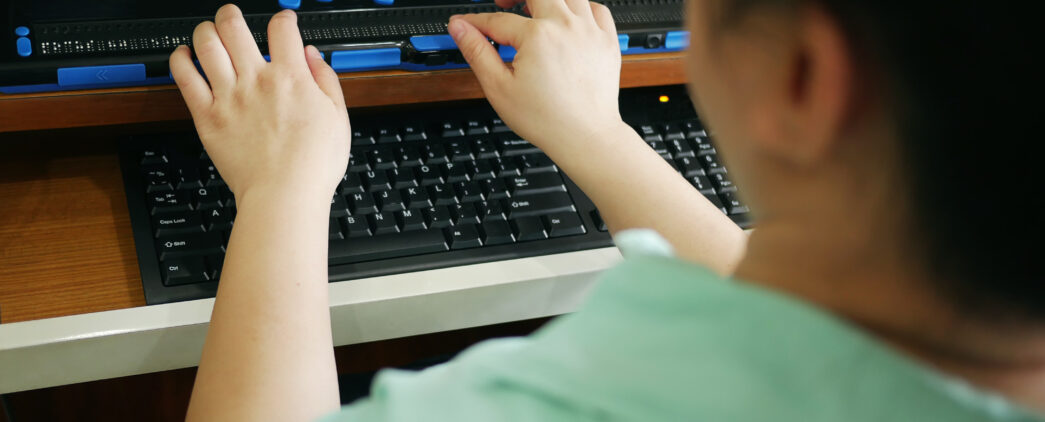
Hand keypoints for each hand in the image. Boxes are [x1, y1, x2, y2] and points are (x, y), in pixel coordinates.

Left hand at [170, 5, 349, 202]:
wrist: (284, 196)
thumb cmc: (312, 165)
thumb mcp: (338, 118)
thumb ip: (326, 80)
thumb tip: (313, 55)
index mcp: (292, 78)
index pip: (283, 28)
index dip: (284, 18)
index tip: (284, 22)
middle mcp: (256, 80)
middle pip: (234, 25)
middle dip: (231, 14)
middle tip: (233, 17)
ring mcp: (229, 97)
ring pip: (206, 44)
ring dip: (205, 30)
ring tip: (208, 32)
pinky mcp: (207, 117)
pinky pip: (184, 77)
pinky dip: (179, 60)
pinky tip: (183, 56)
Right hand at [448, 0, 623, 150]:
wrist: (586, 137)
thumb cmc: (547, 120)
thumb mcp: (499, 88)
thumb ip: (477, 52)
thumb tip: (460, 28)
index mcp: (538, 36)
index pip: (497, 19)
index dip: (476, 22)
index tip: (466, 26)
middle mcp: (566, 26)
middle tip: (504, 5)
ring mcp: (590, 31)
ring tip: (535, 11)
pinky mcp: (606, 40)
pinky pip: (596, 8)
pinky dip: (580, 8)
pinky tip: (568, 21)